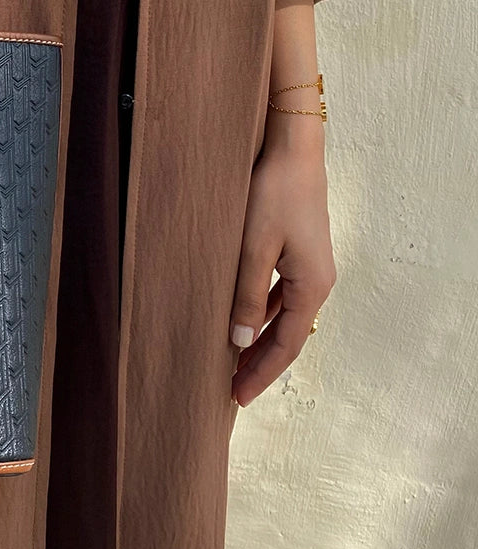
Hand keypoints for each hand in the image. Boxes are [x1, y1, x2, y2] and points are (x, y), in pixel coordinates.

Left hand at [228, 132, 335, 406]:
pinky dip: (262, 314)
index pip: (286, 345)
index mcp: (312, 287)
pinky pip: (280, 296)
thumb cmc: (273, 195)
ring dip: (260, 340)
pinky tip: (242, 320)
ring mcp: (310, 268)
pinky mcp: (299, 254)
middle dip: (260, 364)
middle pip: (288, 336)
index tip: (237, 397)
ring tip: (233, 362)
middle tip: (231, 390)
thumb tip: (240, 340)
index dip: (262, 374)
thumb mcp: (253, 248)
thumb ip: (246, 295)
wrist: (292, 152)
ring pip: (283, 317)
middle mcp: (318, 283)